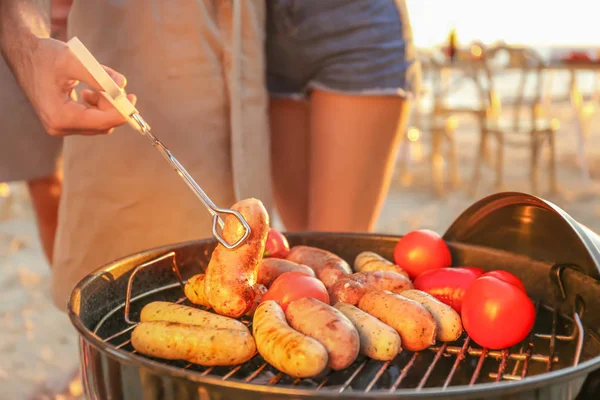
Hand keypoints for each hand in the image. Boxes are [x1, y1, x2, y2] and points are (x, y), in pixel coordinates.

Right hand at [8, 37, 136, 135]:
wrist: (26, 55)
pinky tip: (90, 90)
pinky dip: (98, 104)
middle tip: (116, 83)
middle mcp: (60, 127)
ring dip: (106, 103)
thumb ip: (100, 75)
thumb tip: (122, 86)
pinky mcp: (64, 122)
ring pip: (99, 122)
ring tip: (99, 81)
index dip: (121, 111)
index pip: (102, 122)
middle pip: (103, 124)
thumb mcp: (74, 61)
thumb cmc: (45, 56)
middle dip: (113, 105)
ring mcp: (62, 127)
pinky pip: (92, 119)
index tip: (132, 98)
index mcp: (60, 116)